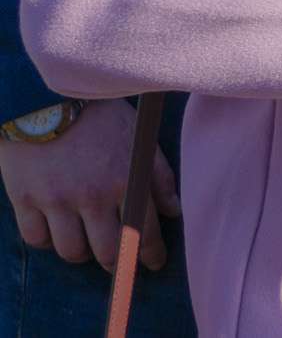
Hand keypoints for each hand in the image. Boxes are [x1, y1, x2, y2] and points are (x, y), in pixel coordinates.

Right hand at [0, 100, 178, 270]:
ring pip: (72, 252)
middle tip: (121, 263)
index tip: (154, 263)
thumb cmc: (100, 118)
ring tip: (88, 245)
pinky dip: (49, 242)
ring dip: (83, 254)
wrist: (47, 100)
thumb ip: (159, 177)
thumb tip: (174, 211)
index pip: (143, 232)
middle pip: (108, 252)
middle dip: (119, 264)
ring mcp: (55, 201)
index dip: (151, 254)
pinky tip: (57, 232)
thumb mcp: (139, 139)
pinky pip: (37, 240)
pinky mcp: (25, 200)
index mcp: (124, 180)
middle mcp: (91, 196)